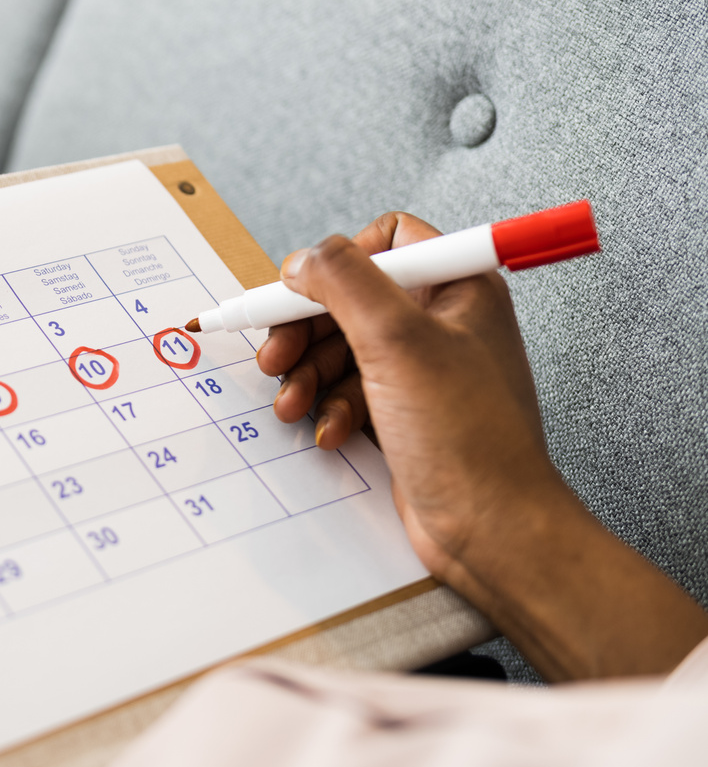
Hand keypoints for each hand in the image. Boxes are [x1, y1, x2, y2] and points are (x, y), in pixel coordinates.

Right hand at [260, 213, 707, 679]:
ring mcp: (423, 369)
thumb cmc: (470, 439)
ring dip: (308, 375)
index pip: (389, 239)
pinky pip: (348, 392)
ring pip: (341, 348)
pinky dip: (329, 408)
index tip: (301, 291)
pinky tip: (329, 431)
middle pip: (349, 298)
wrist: (490, 528)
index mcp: (458, 288)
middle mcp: (443, 323)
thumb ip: (345, 282)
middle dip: (306, 329)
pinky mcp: (404, 411)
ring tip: (294, 403)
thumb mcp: (398, 341)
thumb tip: (304, 259)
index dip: (339, 261)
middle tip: (276, 355)